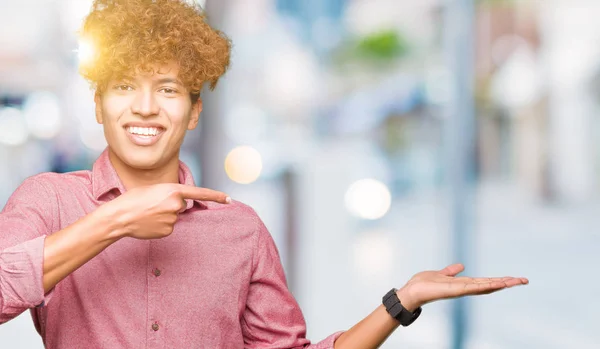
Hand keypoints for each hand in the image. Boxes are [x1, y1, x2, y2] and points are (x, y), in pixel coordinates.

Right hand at [100, 183, 230, 239]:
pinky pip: (168, 227)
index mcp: (173, 189)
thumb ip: (170, 194)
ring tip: (148, 213)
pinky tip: (149, 223)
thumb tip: (178, 205)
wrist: (120, 216)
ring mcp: (172, 219)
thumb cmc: (133, 199)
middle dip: (170, 204)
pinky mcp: (168, 231)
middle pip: (181, 204)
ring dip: (164, 215)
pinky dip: (160, 225)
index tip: (228, 199)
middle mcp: (176, 204)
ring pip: (174, 216)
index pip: (200, 192)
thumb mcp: (154, 189)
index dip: (216, 196)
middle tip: (152, 204)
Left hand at [397, 263, 527, 311]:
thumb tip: (461, 266)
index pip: (486, 282)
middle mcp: (465, 288)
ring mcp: (461, 290)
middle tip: (524, 280)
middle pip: (490, 285)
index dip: (500, 280)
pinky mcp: (455, 290)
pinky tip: (496, 283)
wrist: (412, 291)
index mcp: (463, 284)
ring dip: (501, 283)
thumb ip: (451, 271)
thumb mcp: (441, 274)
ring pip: (486, 286)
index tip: (514, 278)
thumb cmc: (424, 284)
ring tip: (517, 281)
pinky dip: (485, 285)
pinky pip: (473, 287)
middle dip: (507, 283)